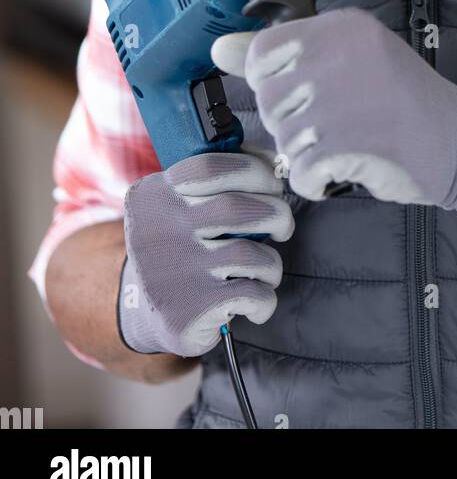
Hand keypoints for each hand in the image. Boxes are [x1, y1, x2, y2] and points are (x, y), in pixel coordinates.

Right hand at [118, 146, 293, 356]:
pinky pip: (252, 294)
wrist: (153, 317)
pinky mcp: (189, 310)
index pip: (209, 166)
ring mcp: (172, 273)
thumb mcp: (183, 208)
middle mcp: (157, 232)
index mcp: (154, 196)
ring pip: (250, 255)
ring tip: (265, 271)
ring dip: (271, 264)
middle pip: (235, 208)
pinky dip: (266, 299)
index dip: (254, 168)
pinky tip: (256, 305)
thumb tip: (271, 161)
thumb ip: (216, 180)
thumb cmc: (185, 250)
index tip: (273, 182)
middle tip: (282, 224)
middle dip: (276, 213)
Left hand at [211, 8, 456, 226]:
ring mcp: (346, 97)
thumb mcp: (345, 64)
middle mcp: (342, 54)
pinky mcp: (352, 141)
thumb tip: (217, 50)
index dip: (271, 85)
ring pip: (283, 138)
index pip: (263, 53)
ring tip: (345, 146)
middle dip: (292, 125)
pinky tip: (345, 170)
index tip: (303, 96)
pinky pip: (301, 172)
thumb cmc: (398, 101)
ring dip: (307, 155)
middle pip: (269, 100)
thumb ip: (281, 57)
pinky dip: (317, 182)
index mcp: (341, 28)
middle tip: (334, 126)